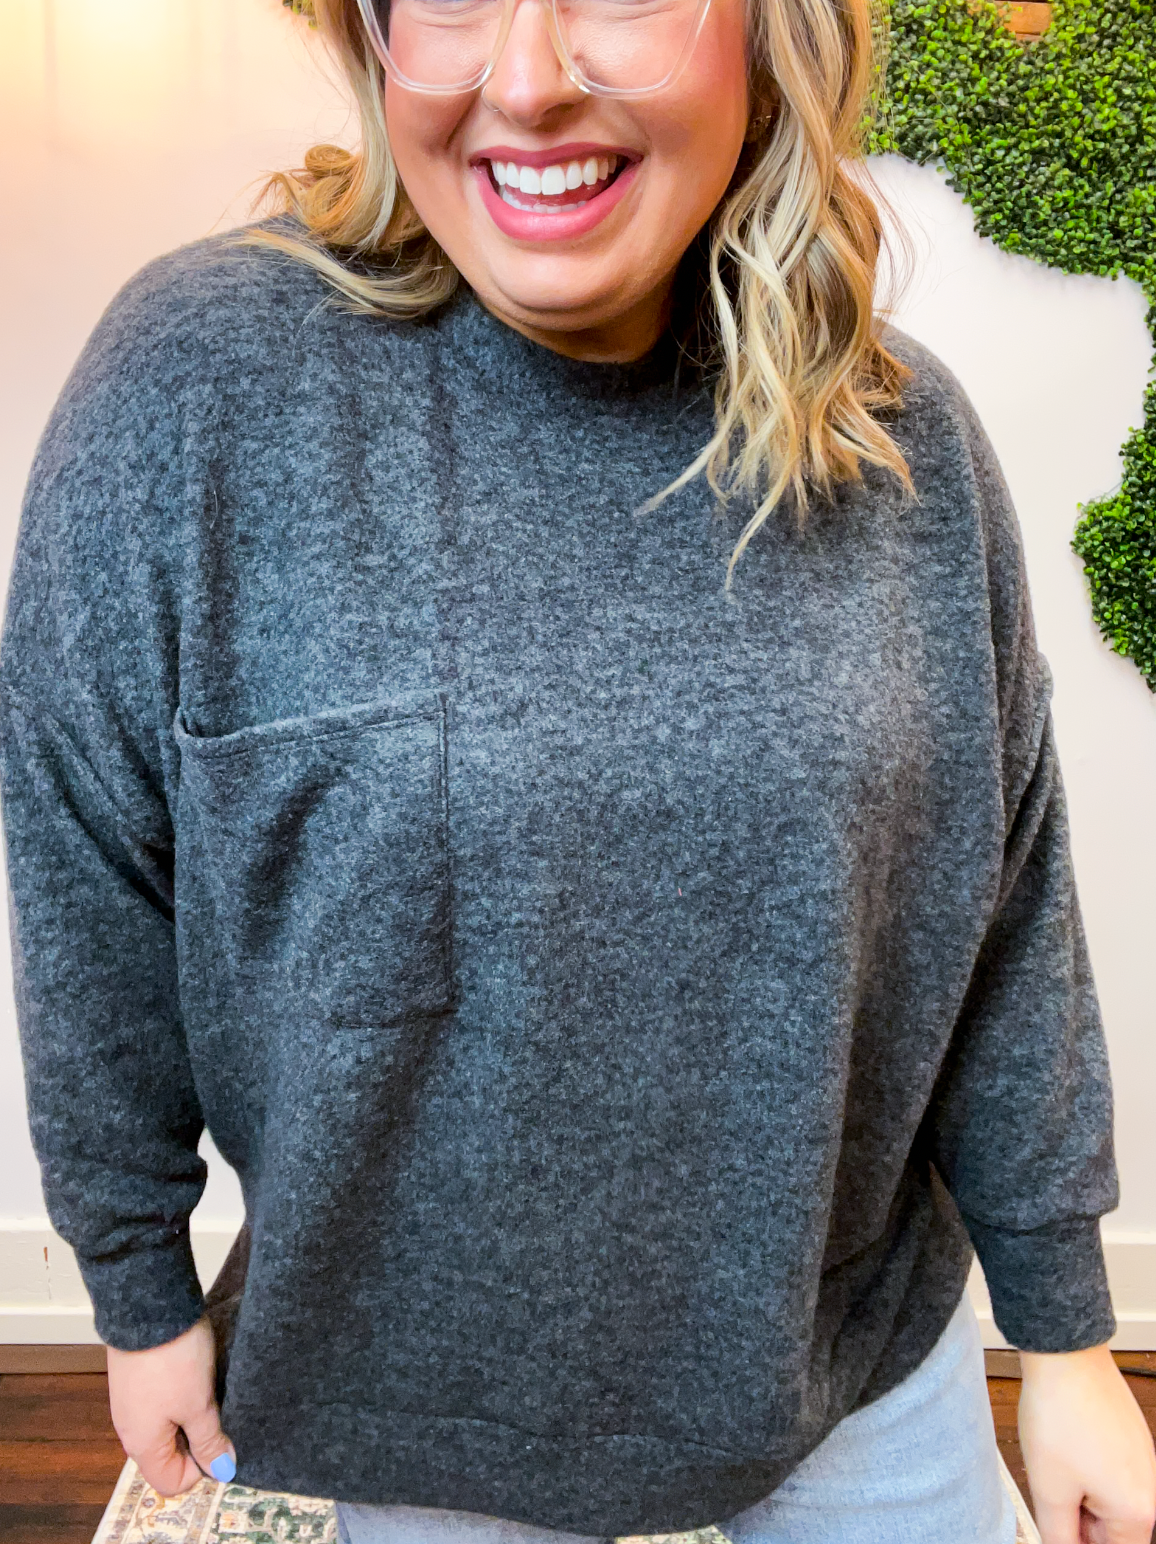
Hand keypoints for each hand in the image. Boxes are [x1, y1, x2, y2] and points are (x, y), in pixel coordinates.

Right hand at [106, 1314, 236, 1496]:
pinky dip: (179, 1396)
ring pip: (166, 1426)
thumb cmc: (173, 1359)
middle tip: (218, 1413)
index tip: (220, 1441)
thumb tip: (221, 1471)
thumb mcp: (199, 1404)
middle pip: (167, 1454)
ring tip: (209, 1390)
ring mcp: (130, 1400)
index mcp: (141, 1444)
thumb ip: (209, 1441)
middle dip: (197, 1441)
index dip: (199, 1469)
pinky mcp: (135, 1377)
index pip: (169, 1481)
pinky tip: (194, 1374)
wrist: (148, 1305)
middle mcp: (130, 1428)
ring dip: (190, 1416)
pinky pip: (160, 1402)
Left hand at [1018, 1342, 1155, 1543]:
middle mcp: (1149, 1488)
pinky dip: (1084, 1469)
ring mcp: (1143, 1460)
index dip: (1077, 1543)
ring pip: (1107, 1499)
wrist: (1065, 1355)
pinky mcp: (1131, 1439)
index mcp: (1138, 1512)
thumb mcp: (1049, 1491)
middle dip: (1078, 1519)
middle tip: (1052, 1491)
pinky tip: (1064, 1446)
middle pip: (1111, 1529)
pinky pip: (1109, 1471)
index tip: (1060, 1526)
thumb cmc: (1060, 1414)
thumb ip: (1059, 1537)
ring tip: (1055, 1463)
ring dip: (1079, 1494)